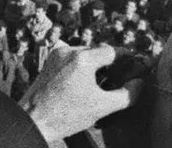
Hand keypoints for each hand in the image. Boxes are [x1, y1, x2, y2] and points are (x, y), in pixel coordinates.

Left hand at [18, 45, 139, 143]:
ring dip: (95, 66)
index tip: (136, 64)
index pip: (113, 51)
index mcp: (83, 58)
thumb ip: (126, 95)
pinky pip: (72, 60)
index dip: (127, 57)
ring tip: (103, 84)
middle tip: (121, 77)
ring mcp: (57, 55)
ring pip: (84, 55)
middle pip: (98, 52)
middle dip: (111, 63)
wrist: (32, 121)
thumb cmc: (66, 115)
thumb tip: (139, 83)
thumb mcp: (101, 107)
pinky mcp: (49, 63)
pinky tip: (85, 85)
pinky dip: (82, 68)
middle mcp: (69, 51)